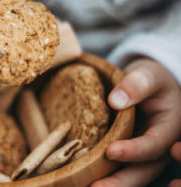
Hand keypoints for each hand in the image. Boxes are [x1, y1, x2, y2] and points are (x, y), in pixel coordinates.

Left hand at [91, 58, 180, 186]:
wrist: (145, 86)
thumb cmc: (149, 80)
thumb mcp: (148, 74)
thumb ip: (137, 84)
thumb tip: (116, 101)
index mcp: (168, 127)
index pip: (154, 144)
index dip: (135, 151)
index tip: (111, 151)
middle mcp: (158, 146)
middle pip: (143, 170)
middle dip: (121, 182)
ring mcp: (142, 154)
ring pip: (130, 176)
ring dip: (110, 185)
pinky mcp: (127, 155)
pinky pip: (117, 169)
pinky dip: (102, 176)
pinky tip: (82, 180)